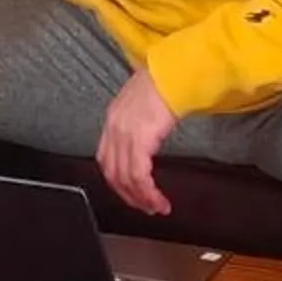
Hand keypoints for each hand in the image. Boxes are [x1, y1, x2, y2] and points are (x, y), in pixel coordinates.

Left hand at [97, 70, 178, 217]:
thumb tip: (148, 137)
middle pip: (112, 173)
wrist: (175, 73)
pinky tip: (158, 199)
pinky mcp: (139, 141)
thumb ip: (140, 121)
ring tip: (156, 208)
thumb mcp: (145, 102)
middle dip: (128, 195)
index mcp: (113, 119)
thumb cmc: (166, 82)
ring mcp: (124, 135)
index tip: (131, 192)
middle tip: (144, 207)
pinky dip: (147, 192)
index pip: (107, 159)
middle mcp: (114, 128)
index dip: (117, 180)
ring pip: (125, 178)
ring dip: (141, 198)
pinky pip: (139, 175)